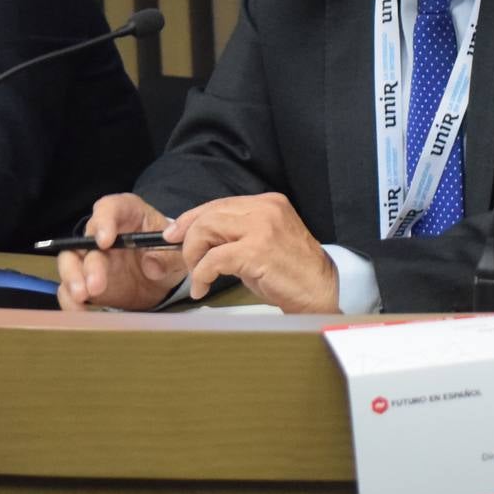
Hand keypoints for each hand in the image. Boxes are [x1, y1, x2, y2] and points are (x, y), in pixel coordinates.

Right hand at [55, 193, 185, 311]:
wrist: (162, 278)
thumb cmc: (167, 252)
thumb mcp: (176, 253)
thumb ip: (168, 257)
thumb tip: (152, 268)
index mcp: (127, 213)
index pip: (109, 208)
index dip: (104, 222)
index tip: (105, 241)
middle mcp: (102, 233)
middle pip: (86, 240)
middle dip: (89, 264)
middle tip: (95, 285)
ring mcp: (91, 257)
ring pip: (70, 262)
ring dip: (73, 279)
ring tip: (82, 297)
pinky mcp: (84, 280)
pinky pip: (69, 287)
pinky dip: (70, 300)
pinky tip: (80, 312)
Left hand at [170, 192, 338, 313]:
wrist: (320, 291)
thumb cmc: (290, 272)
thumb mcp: (262, 242)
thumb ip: (235, 234)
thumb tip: (198, 238)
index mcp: (267, 203)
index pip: (219, 203)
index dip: (191, 218)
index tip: (174, 233)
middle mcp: (265, 209)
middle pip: (209, 214)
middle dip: (189, 239)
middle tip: (188, 263)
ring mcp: (262, 228)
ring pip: (207, 230)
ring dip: (194, 256)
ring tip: (198, 276)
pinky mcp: (256, 251)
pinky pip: (213, 259)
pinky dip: (201, 275)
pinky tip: (203, 287)